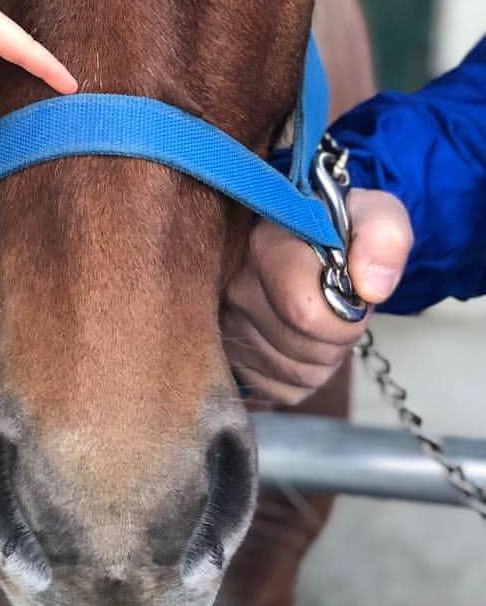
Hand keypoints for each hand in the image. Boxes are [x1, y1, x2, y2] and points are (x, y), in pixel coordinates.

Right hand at [222, 189, 412, 404]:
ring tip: (316, 321)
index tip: (353, 296)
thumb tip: (371, 288)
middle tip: (336, 306)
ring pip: (294, 374)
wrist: (291, 239)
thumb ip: (384, 236)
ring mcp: (220, 326)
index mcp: (263, 247)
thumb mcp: (372, 214)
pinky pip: (280, 391)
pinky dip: (299, 375)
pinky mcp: (224, 357)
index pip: (306, 313)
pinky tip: (295, 340)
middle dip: (337, 338)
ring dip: (320, 357)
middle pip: (304, 351)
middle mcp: (231, 289)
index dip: (346, 317)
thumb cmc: (333, 229)